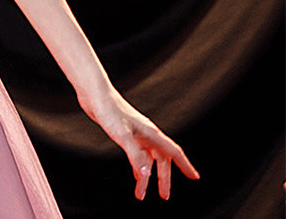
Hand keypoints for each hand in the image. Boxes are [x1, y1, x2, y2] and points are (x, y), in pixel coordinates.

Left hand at [81, 87, 199, 199]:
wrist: (94, 94)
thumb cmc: (108, 109)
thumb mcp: (122, 135)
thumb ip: (134, 155)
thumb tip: (146, 175)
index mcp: (151, 133)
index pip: (173, 151)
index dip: (185, 164)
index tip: (194, 177)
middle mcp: (146, 133)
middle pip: (161, 159)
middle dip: (164, 178)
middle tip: (164, 196)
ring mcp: (136, 133)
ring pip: (148, 158)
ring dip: (146, 176)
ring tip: (141, 192)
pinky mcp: (125, 133)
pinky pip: (138, 154)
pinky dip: (138, 166)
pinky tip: (135, 175)